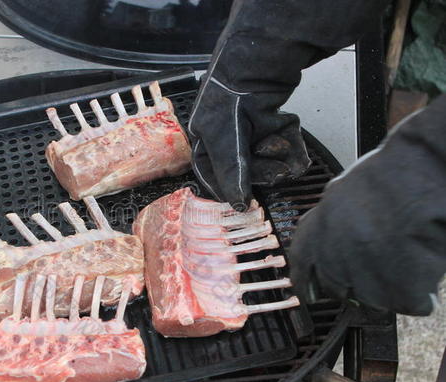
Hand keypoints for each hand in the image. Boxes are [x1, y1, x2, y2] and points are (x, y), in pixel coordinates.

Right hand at [189, 83, 310, 209]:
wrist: (260, 58)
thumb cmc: (230, 91)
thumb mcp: (223, 137)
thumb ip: (230, 172)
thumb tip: (237, 202)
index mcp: (206, 137)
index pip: (214, 174)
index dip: (230, 189)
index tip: (246, 202)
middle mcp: (228, 133)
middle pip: (247, 168)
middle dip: (264, 171)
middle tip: (277, 172)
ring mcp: (252, 126)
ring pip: (269, 156)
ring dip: (281, 157)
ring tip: (284, 150)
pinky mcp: (273, 118)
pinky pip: (285, 141)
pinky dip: (293, 145)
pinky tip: (295, 145)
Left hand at [289, 95, 445, 315]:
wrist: (420, 176)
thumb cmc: (388, 176)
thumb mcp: (341, 195)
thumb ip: (330, 226)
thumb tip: (332, 245)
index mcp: (317, 231)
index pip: (301, 268)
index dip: (306, 283)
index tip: (311, 295)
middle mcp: (333, 258)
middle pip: (339, 290)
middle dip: (359, 283)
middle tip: (383, 262)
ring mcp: (363, 278)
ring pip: (377, 300)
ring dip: (394, 285)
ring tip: (410, 251)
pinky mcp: (398, 291)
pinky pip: (411, 304)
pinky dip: (423, 292)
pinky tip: (426, 263)